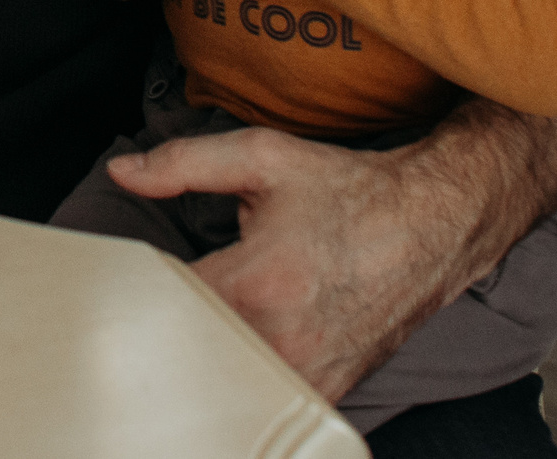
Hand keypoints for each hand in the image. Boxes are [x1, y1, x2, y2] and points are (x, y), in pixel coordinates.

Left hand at [109, 128, 470, 399]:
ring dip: (200, 354)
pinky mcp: (322, 393)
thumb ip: (182, 163)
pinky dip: (238, 375)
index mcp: (255, 284)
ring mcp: (304, 376)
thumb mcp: (264, 158)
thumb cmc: (350, 192)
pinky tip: (235, 346)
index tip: (129, 272)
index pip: (160, 304)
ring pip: (219, 381)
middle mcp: (280, 342)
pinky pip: (260, 399)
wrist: (433, 226)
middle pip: (183, 352)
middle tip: (161, 297)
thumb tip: (122, 171)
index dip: (135, 286)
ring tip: (198, 322)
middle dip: (163, 324)